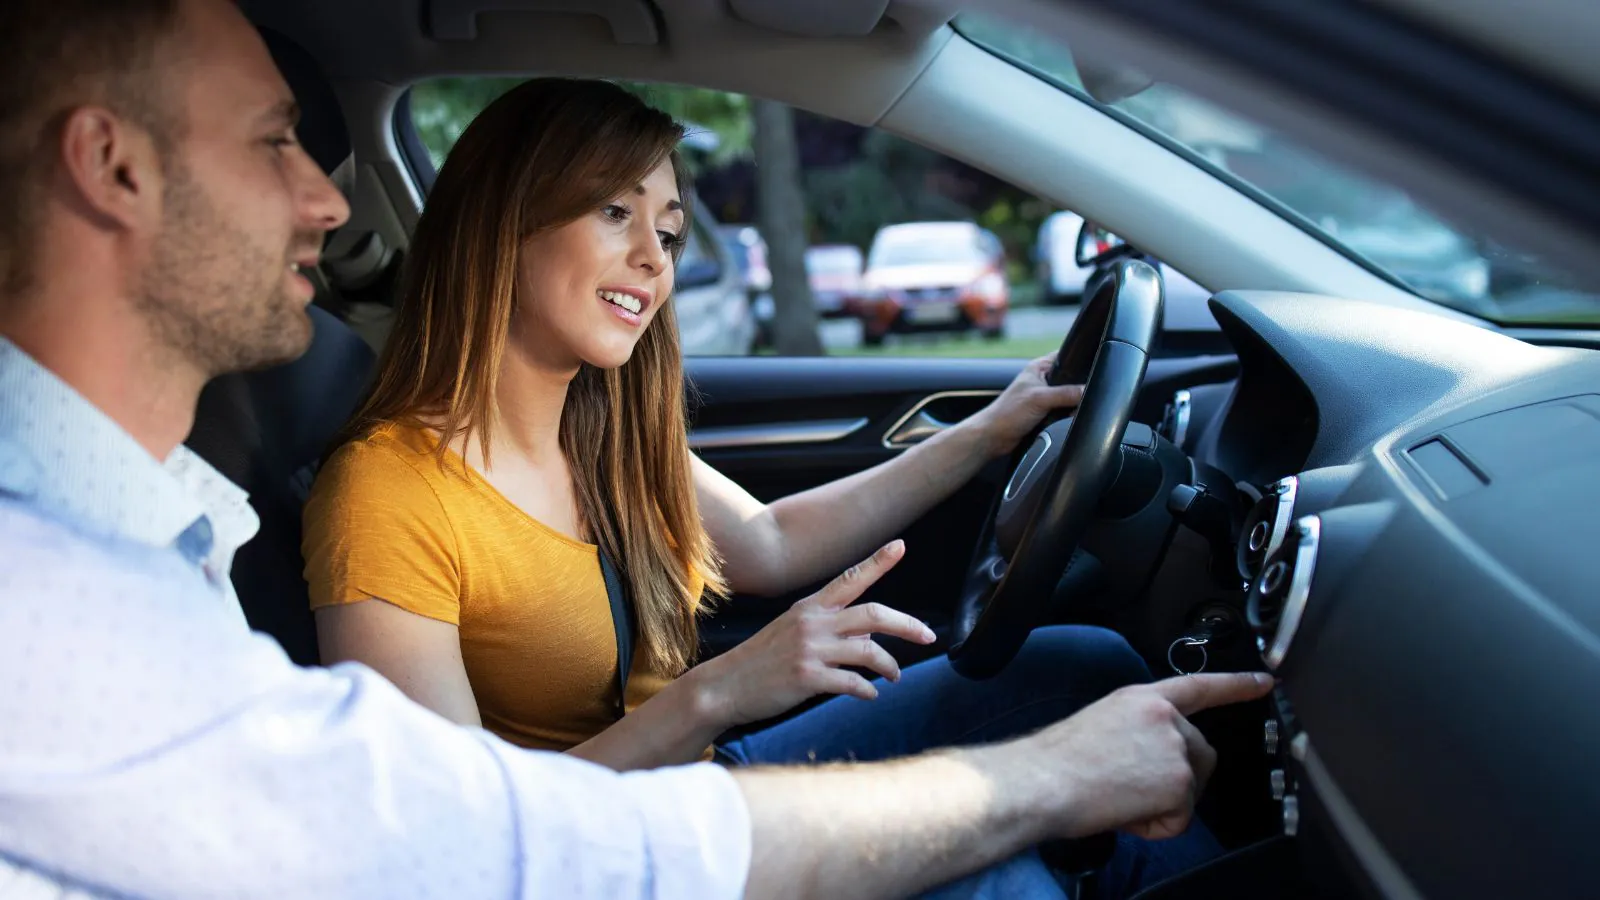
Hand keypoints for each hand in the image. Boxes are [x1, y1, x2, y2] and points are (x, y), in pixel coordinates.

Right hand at [688, 541, 935, 727]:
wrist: (725, 686)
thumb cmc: (761, 660)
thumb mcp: (792, 631)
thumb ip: (830, 626)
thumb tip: (869, 633)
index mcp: (810, 607)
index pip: (850, 578)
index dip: (878, 562)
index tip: (901, 546)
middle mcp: (813, 623)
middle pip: (873, 615)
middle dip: (907, 625)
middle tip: (928, 635)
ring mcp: (810, 650)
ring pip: (869, 651)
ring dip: (890, 667)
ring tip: (895, 677)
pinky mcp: (807, 677)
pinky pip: (852, 683)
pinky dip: (867, 691)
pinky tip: (869, 695)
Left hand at [969, 354, 1084, 456]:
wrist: (994, 438)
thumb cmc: (1007, 413)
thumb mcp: (1040, 399)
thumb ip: (1066, 394)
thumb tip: (1088, 391)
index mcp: (1039, 368)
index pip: (1066, 356)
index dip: (1081, 359)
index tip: (1095, 367)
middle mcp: (1043, 380)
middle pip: (1072, 379)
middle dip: (1079, 387)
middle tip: (1082, 396)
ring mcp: (1045, 397)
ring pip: (1070, 397)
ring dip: (1073, 404)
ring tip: (1071, 410)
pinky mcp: (1046, 413)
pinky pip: (1065, 412)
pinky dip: (1068, 415)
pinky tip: (1068, 419)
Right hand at [1022, 672, 1273, 839]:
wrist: (1041, 781)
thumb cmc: (1056, 761)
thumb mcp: (1102, 723)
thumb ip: (1138, 730)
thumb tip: (1150, 759)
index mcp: (1142, 698)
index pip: (1198, 686)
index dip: (1235, 685)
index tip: (1264, 681)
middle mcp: (1165, 717)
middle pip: (1201, 754)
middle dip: (1178, 779)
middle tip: (1132, 789)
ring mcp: (1175, 747)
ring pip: (1189, 788)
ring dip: (1161, 804)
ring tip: (1119, 797)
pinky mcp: (1179, 781)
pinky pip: (1179, 818)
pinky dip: (1155, 825)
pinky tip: (1124, 810)